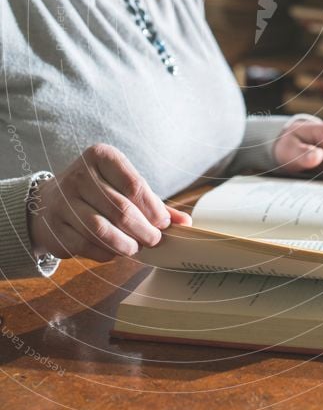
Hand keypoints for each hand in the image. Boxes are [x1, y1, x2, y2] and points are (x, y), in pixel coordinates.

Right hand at [27, 144, 191, 261]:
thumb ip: (153, 202)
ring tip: (137, 248)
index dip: (153, 208)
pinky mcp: (54, 227)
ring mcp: (63, 201)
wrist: (50, 200)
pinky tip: (114, 251)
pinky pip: (87, 246)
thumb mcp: (122, 184)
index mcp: (100, 156)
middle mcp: (79, 175)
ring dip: (126, 245)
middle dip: (144, 230)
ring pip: (102, 230)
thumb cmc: (97, 190)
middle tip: (154, 240)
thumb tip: (185, 222)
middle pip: (121, 209)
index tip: (163, 223)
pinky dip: (106, 253)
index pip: (134, 184)